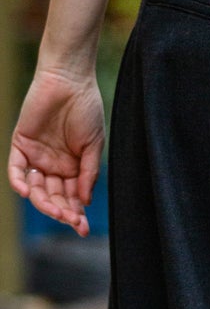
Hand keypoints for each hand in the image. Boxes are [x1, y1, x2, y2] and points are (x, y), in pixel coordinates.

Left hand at [8, 68, 105, 234]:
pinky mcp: (20, 145)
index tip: (82, 228)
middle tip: (70, 220)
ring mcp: (36, 157)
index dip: (76, 213)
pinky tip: (27, 193)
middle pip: (53, 196)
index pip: (71, 197)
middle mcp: (53, 166)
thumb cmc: (87, 109)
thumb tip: (84, 201)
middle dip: (62, 210)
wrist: (70, 80)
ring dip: (43, 201)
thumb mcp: (94, 145)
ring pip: (35, 188)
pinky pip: (16, 169)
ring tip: (55, 210)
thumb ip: (88, 173)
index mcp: (73, 168)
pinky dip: (19, 182)